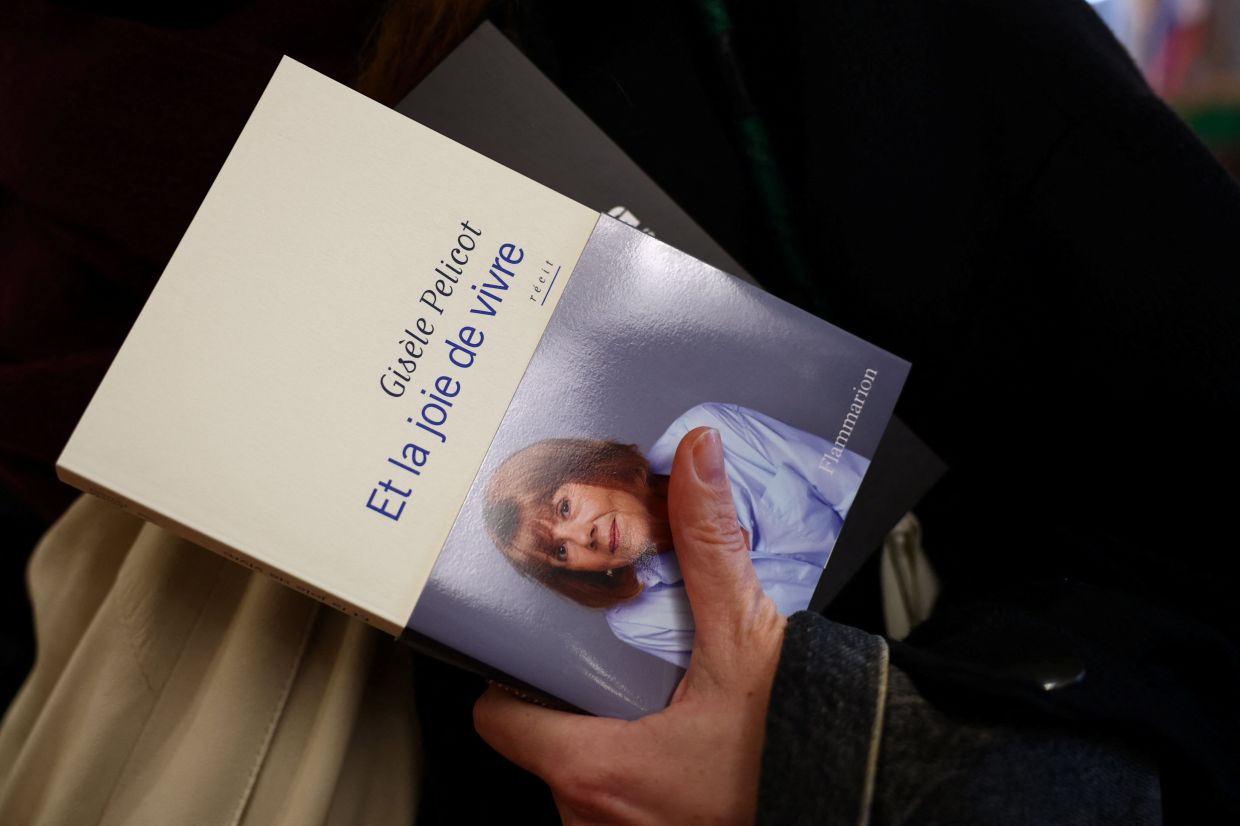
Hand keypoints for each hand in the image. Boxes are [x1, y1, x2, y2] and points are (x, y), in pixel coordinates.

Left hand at [474, 426, 786, 824]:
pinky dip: (639, 778)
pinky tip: (681, 750)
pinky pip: (615, 810)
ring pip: (582, 779)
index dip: (515, 677)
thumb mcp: (746, 638)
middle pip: (544, 741)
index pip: (499, 716)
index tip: (545, 652)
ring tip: (657, 708)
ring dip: (611, 740)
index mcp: (597, 770)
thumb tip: (694, 459)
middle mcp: (594, 820)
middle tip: (620, 667)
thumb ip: (709, 546)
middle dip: (579, 700)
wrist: (859, 799)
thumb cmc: (795, 751)